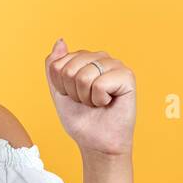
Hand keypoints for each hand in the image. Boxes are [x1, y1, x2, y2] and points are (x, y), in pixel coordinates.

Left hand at [44, 38, 135, 156]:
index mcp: (84, 58)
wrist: (96, 142)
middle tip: (86, 101)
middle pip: (69, 69)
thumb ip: (54, 66)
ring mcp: (115, 65)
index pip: (57, 63)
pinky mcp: (127, 76)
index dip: (61, 86)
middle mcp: (100, 57)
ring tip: (97, 102)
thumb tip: (60, 41)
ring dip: (86, 97)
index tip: (73, 96)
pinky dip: (99, 100)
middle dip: (73, 92)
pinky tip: (108, 102)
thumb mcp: (58, 91)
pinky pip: (100, 84)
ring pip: (84, 76)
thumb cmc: (81, 118)